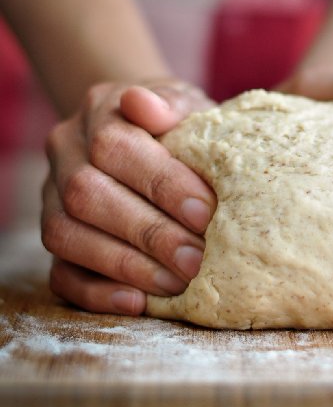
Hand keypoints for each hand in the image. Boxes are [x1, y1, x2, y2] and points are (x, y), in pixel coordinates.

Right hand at [41, 79, 216, 314]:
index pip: (115, 146)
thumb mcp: (184, 104)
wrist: (146, 130)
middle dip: (147, 232)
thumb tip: (144, 105)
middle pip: (87, 194)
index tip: (206, 213)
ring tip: (177, 282)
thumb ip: (170, 105)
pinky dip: (95, 291)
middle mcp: (66, 151)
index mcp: (99, 111)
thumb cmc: (174, 123)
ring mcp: (52, 195)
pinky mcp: (56, 233)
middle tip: (195, 259)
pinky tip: (137, 301)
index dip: (161, 183)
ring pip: (66, 234)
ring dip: (125, 265)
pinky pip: (58, 270)